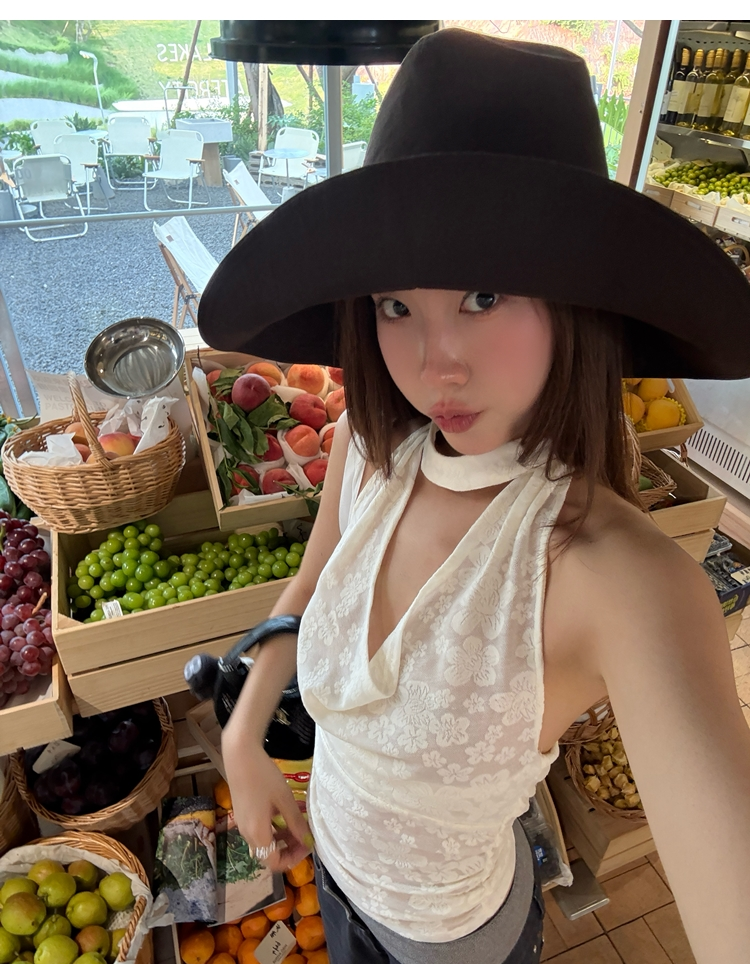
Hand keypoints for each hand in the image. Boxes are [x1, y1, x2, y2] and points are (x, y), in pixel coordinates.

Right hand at [224, 742, 312, 872]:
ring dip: (281, 839)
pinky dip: (272, 830)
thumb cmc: (263, 776)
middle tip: (305, 836)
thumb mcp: (284, 799)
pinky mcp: (241, 814)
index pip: (275, 862)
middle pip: (268, 855)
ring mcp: (242, 824)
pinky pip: (258, 831)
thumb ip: (296, 822)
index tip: (307, 846)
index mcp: (258, 833)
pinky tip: (282, 815)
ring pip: (263, 843)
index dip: (293, 859)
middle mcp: (247, 833)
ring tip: (297, 825)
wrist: (240, 756)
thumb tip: (308, 841)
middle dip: (289, 850)